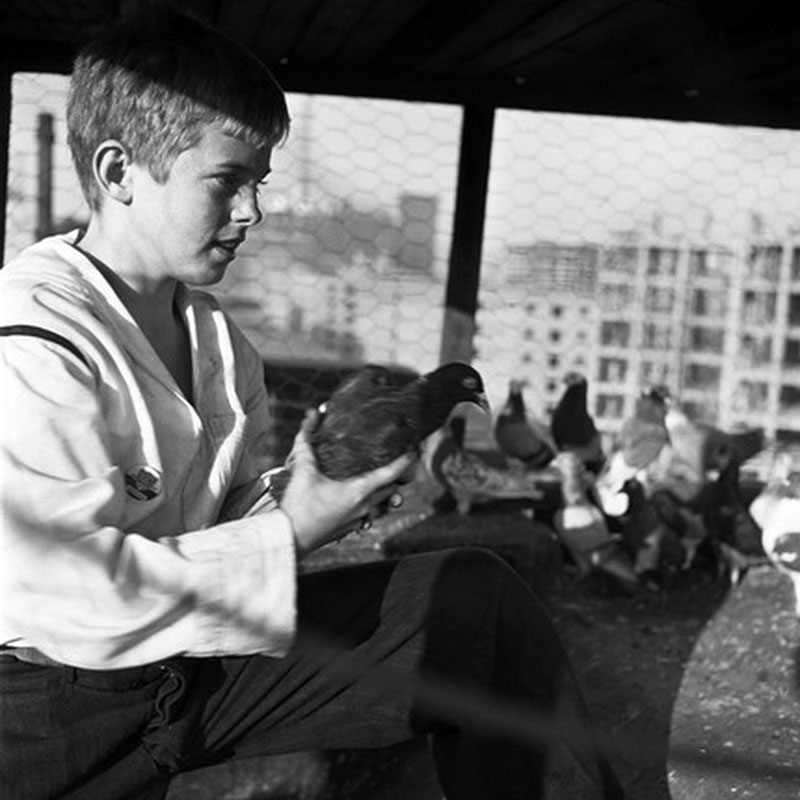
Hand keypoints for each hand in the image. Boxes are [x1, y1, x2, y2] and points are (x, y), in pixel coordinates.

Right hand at [279, 411, 416, 555]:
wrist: (289, 538)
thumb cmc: (298, 506)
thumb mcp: (303, 470)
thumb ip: (307, 442)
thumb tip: (310, 416)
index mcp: (359, 491)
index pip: (392, 473)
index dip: (406, 461)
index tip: (413, 450)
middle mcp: (364, 506)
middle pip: (391, 489)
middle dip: (396, 476)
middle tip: (397, 461)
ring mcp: (358, 520)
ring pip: (381, 505)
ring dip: (384, 494)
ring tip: (382, 481)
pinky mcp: (349, 530)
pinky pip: (368, 517)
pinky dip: (370, 507)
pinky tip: (361, 501)